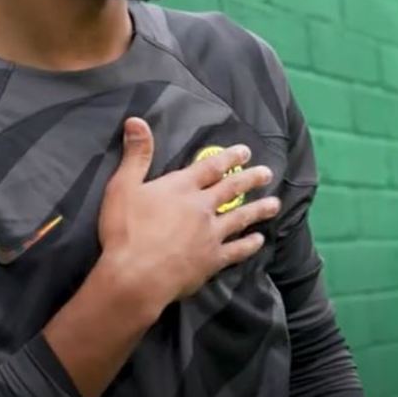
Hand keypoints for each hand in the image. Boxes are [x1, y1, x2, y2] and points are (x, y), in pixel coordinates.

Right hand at [97, 116, 280, 311]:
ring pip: (240, 218)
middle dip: (250, 179)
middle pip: (231, 189)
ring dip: (258, 209)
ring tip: (275, 204)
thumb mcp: (122, 186)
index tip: (245, 151)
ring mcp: (210, 234)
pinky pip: (237, 250)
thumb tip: (137, 120)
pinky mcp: (213, 260)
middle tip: (267, 173)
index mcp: (181, 187)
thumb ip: (136, 154)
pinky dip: (249, 244)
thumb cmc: (125, 230)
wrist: (136, 276)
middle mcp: (201, 207)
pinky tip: (259, 240)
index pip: (209, 167)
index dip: (228, 157)